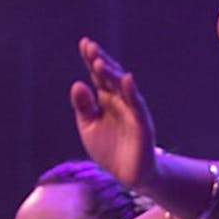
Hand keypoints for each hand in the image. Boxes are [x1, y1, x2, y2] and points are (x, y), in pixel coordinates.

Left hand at [69, 38, 157, 187]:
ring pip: (122, 87)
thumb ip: (83, 107)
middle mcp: (119, 100)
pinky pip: (137, 106)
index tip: (84, 43)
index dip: (91, 59)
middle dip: (100, 61)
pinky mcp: (142, 123)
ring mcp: (132, 110)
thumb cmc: (109, 149)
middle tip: (90, 46)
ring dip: (112, 74)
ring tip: (99, 61)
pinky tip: (126, 79)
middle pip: (110, 76)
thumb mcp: (89, 127)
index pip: (97, 75)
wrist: (128, 175)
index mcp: (105, 99)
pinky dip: (131, 92)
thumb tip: (77, 83)